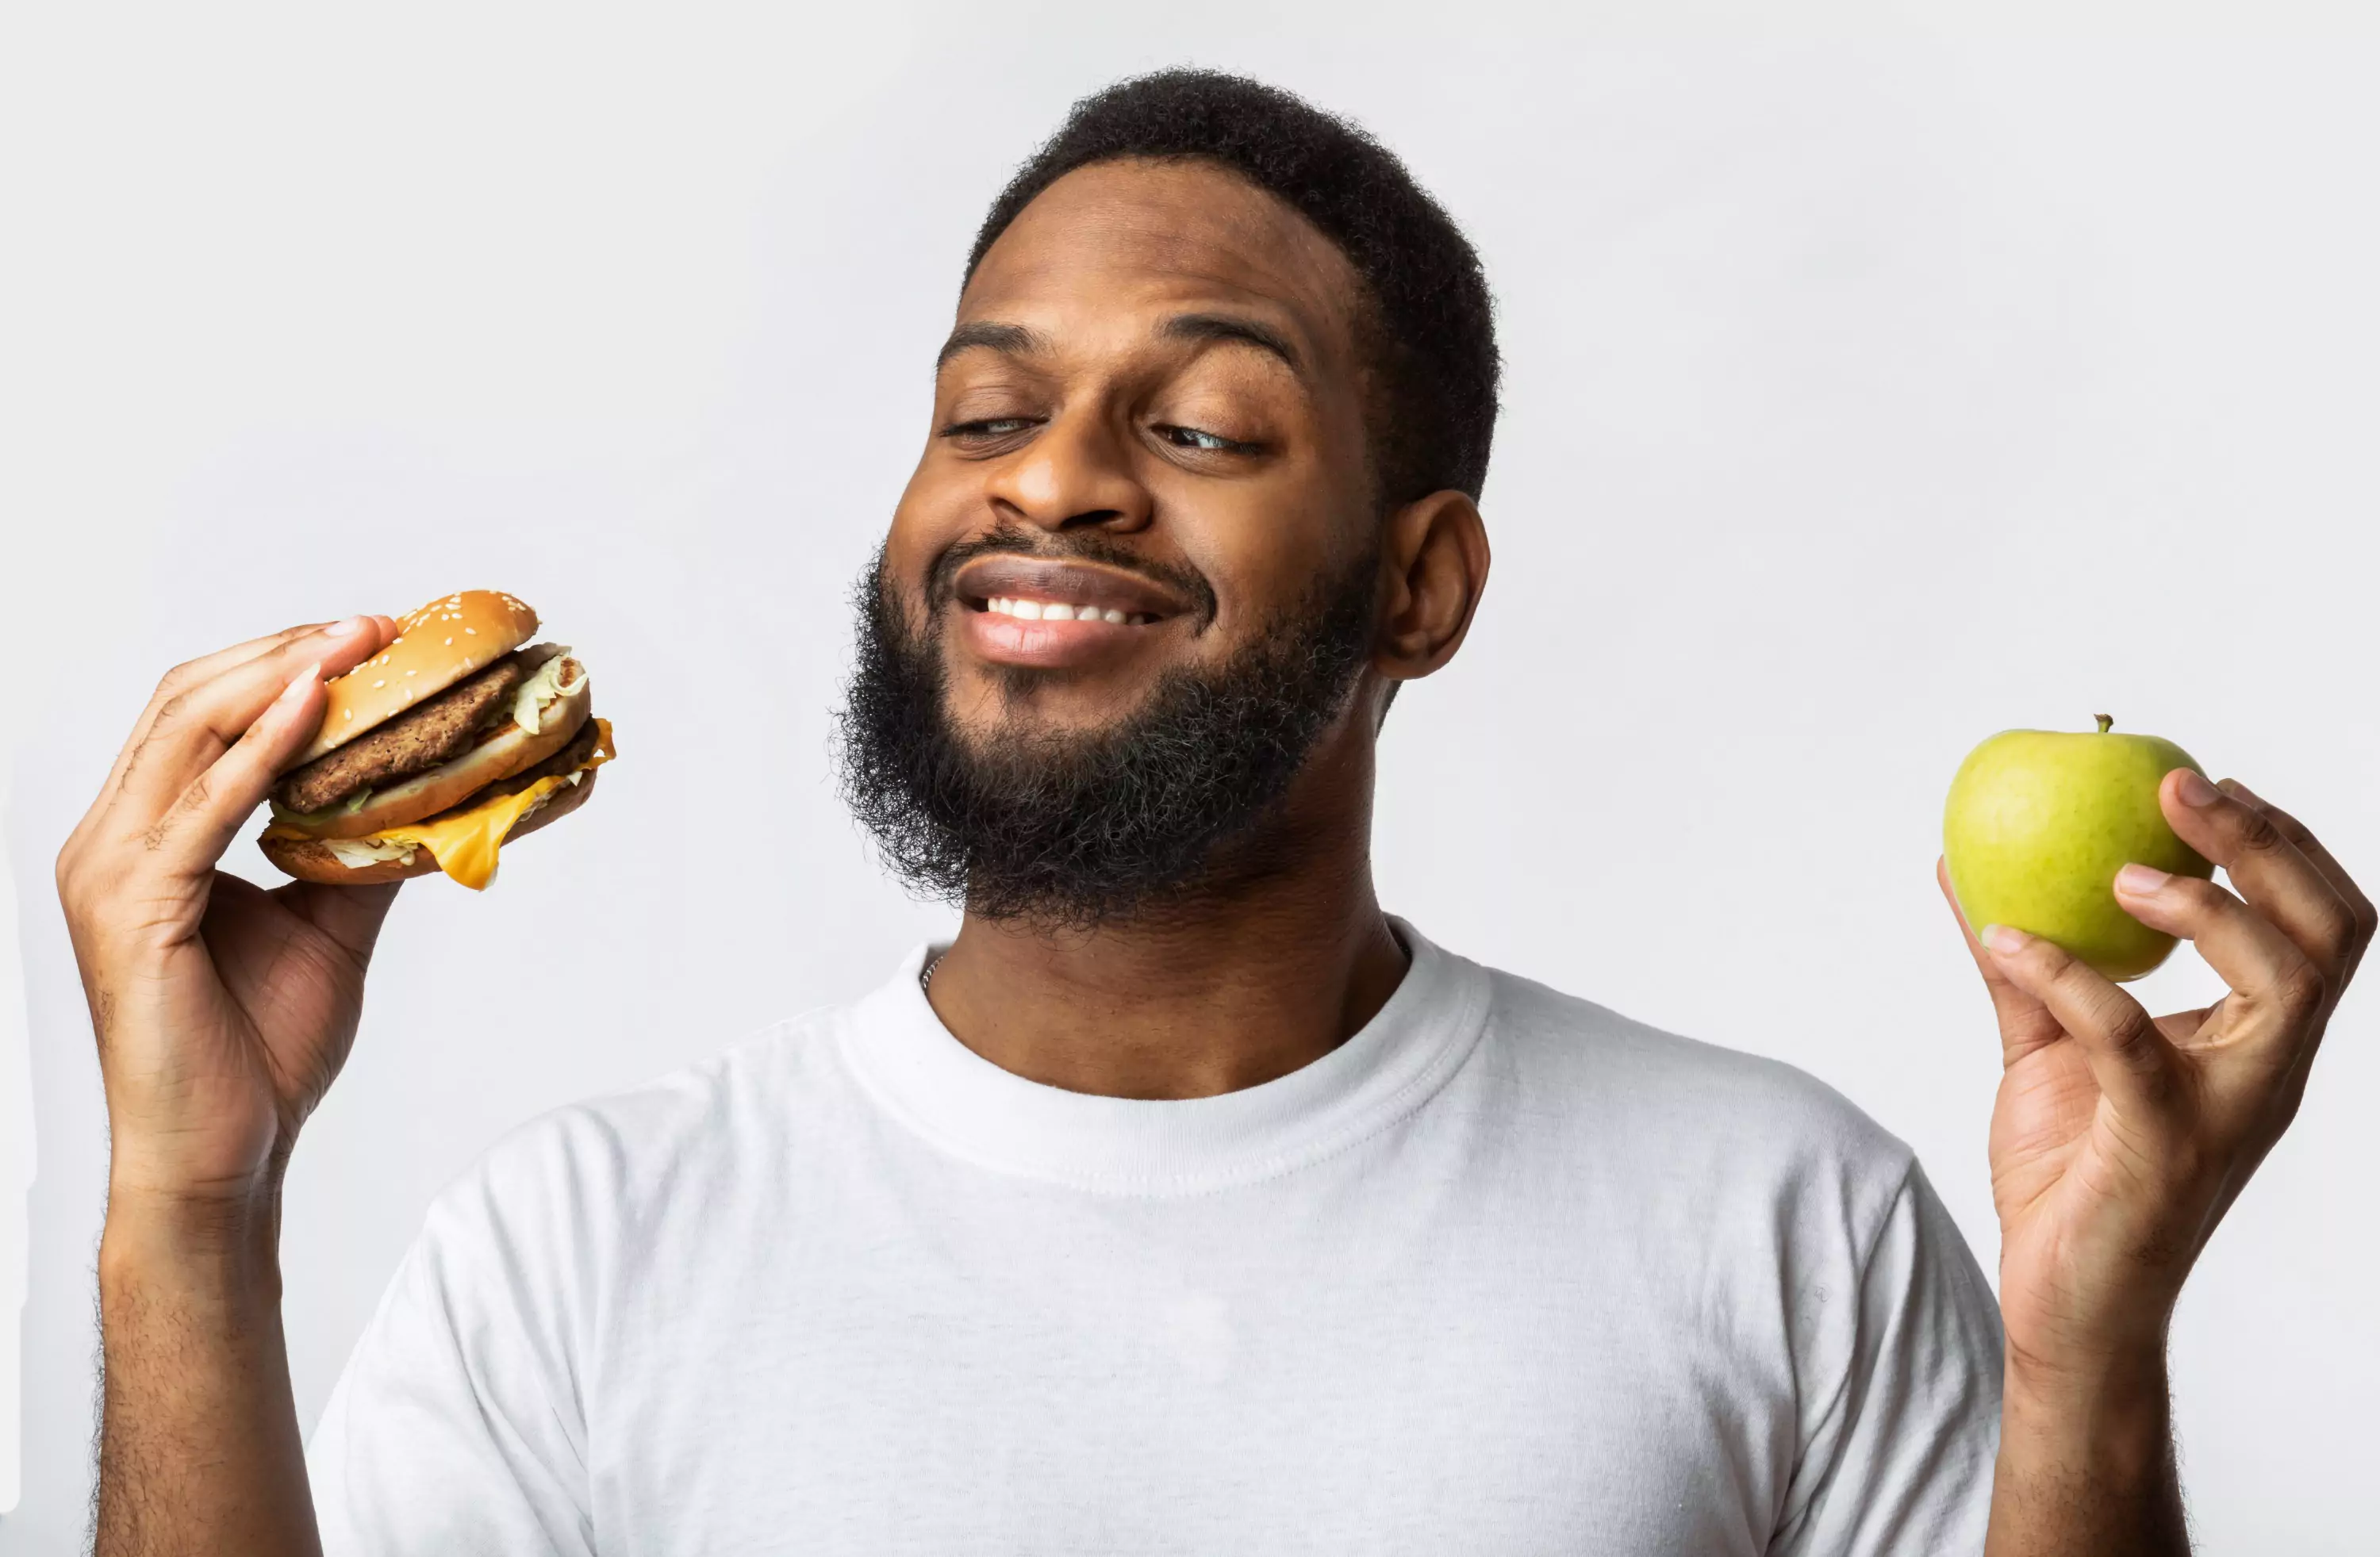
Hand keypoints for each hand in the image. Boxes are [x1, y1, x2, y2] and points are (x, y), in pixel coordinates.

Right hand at [58, 614, 400, 1207]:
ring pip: (187, 732)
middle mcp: (113, 839)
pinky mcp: (133, 910)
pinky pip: (199, 810)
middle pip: (189, 701)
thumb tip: (434, 791)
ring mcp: (111, 871)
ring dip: (279, 678)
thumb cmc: (261, 1051)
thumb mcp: (333, 923)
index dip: (285, 662)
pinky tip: (317, 710)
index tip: (376, 635)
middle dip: (287, 651)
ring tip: (360, 643)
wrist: (227, 1154)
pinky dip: (260, 752)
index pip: (205, 713)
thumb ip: (362, 850)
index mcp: (148, 836)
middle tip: (380, 625)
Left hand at [1939, 771, 2372, 1380]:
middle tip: (2178, 787)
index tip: (2201, 781)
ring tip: (2118, 871)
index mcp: (2256, 1039)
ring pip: (2283, 984)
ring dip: (2207, 908)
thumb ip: (2024, 966)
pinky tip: (2003, 940)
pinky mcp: (2165, 1146)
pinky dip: (2067, 976)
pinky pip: (2130, 1038)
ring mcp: (2228, 1109)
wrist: (2065, 1304)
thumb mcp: (2048, 1047)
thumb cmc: (2072, 1177)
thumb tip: (1969, 871)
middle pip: (2332, 933)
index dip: (2278, 842)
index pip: (2317, 922)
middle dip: (2268, 845)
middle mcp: (2265, 1069)